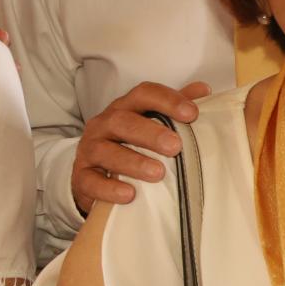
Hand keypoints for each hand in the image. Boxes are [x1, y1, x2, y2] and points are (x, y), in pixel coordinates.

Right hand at [71, 81, 212, 215]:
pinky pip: (90, 180)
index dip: (167, 100)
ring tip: (158, 173)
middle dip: (149, 133)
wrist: (94, 176)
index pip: (143, 94)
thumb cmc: (129, 147)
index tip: (192, 114)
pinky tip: (129, 194)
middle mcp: (103, 125)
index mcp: (125, 109)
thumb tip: (203, 90)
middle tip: (175, 147)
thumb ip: (172, 109)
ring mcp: (89, 150)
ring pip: (104, 150)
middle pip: (121, 121)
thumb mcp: (150, 125)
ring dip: (132, 161)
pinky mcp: (81, 177)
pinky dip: (109, 188)